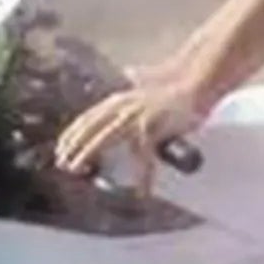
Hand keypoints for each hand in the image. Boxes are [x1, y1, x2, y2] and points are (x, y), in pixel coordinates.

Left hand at [55, 67, 208, 188]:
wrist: (201, 80)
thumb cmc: (182, 83)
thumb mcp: (152, 80)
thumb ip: (140, 79)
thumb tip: (132, 71)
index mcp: (120, 99)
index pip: (87, 117)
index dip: (71, 134)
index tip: (61, 148)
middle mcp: (122, 106)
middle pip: (89, 127)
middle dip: (73, 147)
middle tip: (64, 165)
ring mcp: (135, 116)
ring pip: (104, 139)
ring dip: (87, 155)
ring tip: (79, 170)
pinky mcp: (152, 128)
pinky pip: (144, 157)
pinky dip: (144, 176)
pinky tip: (143, 191)